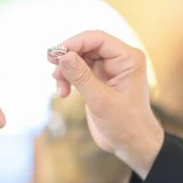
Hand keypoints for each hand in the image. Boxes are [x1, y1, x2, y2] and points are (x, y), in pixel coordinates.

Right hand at [50, 30, 164, 177]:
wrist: (130, 142)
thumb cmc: (125, 123)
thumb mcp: (101, 100)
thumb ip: (81, 77)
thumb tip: (63, 56)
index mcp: (128, 59)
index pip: (98, 39)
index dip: (75, 43)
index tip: (55, 55)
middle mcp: (120, 60)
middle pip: (87, 46)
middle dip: (68, 57)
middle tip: (52, 69)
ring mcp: (109, 69)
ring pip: (80, 58)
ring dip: (66, 70)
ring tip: (59, 87)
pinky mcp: (99, 80)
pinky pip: (78, 71)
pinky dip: (68, 79)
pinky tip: (64, 93)